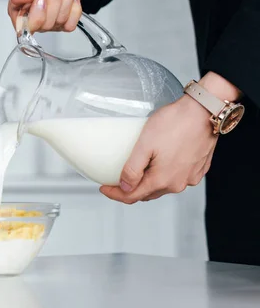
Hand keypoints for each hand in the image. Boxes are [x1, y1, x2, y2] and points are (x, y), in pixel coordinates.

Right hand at [8, 0, 100, 32]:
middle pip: (44, 24)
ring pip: (60, 20)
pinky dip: (74, 6)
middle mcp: (33, 17)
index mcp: (19, 8)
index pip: (22, 26)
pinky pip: (71, 22)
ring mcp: (49, 22)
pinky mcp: (64, 22)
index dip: (33, 16)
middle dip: (53, 0)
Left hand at [99, 72, 240, 203]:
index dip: (115, 194)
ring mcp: (190, 177)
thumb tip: (124, 187)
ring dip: (147, 183)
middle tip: (116, 180)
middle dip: (130, 189)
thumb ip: (132, 169)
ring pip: (163, 186)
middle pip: (148, 193)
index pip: (132, 196)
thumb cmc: (175, 123)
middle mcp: (178, 183)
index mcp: (162, 180)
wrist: (204, 111)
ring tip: (136, 172)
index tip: (104, 188)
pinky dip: (163, 175)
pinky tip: (158, 164)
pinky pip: (176, 177)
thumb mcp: (144, 145)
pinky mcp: (198, 168)